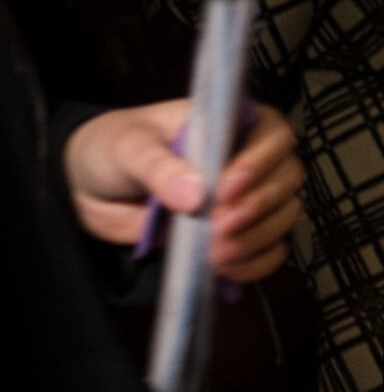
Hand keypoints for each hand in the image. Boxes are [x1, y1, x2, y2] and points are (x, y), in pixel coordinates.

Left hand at [62, 100, 303, 282]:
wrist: (88, 188)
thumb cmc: (113, 149)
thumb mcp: (130, 148)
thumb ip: (159, 168)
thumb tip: (196, 197)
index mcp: (230, 123)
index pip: (274, 135)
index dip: (261, 161)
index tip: (227, 187)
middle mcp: (248, 158)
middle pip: (288, 178)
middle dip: (257, 205)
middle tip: (217, 224)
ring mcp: (246, 199)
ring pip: (284, 215)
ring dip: (256, 237)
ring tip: (214, 252)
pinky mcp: (236, 234)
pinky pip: (269, 251)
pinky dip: (255, 263)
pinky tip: (226, 268)